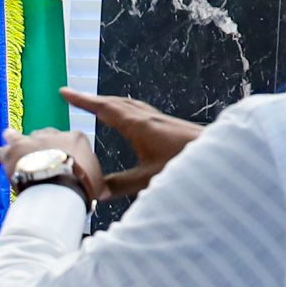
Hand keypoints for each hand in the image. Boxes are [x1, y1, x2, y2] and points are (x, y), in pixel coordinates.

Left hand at [0, 127, 103, 200]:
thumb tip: (100, 189)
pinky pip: (4, 149)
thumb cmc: (81, 186)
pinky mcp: (16, 149)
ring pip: (22, 136)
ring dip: (16, 139)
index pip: (68, 139)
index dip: (62, 149)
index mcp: (76, 139)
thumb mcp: (98, 183)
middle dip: (40, 144)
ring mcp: (33, 140)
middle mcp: (54, 134)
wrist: (61, 186)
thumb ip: (96, 181)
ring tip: (9, 138)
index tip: (60, 157)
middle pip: (45, 136)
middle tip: (36, 156)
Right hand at [59, 88, 203, 195]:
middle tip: (74, 96)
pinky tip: (132, 119)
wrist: (221, 157)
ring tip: (97, 104)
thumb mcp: (148, 179)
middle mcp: (148, 118)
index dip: (82, 101)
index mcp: (138, 126)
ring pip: (130, 104)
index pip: (104, 108)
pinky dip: (127, 109)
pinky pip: (141, 111)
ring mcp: (160, 120)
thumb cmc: (185, 165)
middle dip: (92, 99)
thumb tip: (95, 193)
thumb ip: (120, 186)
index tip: (64, 92)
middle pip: (115, 102)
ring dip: (110, 102)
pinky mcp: (170, 126)